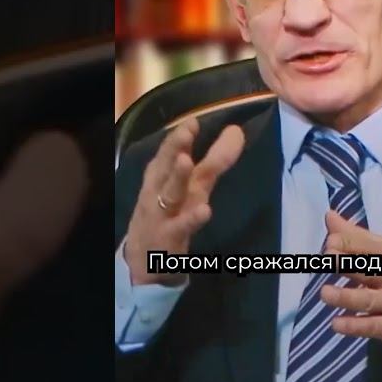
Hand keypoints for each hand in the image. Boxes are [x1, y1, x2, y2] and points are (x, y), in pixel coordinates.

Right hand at [123, 118, 244, 285]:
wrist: (145, 261)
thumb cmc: (170, 214)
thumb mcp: (190, 187)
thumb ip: (213, 161)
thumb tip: (237, 131)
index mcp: (162, 177)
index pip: (169, 153)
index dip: (179, 137)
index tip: (193, 120)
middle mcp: (160, 192)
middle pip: (167, 167)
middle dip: (175, 148)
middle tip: (187, 130)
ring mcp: (163, 215)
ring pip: (170, 193)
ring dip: (178, 177)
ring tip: (186, 161)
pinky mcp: (170, 238)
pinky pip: (181, 227)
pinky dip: (192, 218)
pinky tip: (205, 210)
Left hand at [319, 210, 381, 351]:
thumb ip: (358, 238)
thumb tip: (329, 217)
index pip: (371, 246)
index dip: (350, 243)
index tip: (330, 241)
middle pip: (371, 268)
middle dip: (348, 262)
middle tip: (327, 257)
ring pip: (369, 300)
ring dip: (346, 297)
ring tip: (325, 293)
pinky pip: (373, 326)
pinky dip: (354, 325)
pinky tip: (336, 323)